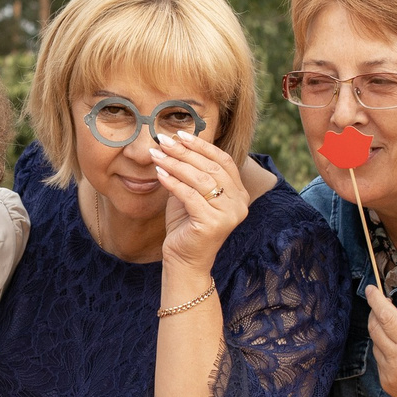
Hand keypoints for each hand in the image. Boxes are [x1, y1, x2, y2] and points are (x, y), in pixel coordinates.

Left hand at [152, 131, 248, 281]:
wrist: (184, 261)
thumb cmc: (186, 226)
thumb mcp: (190, 194)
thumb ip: (190, 172)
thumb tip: (174, 143)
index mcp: (239, 193)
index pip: (223, 161)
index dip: (202, 146)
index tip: (180, 135)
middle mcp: (240, 203)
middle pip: (211, 168)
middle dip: (185, 152)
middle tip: (164, 141)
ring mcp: (229, 214)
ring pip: (201, 179)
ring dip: (176, 164)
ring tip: (157, 154)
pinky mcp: (213, 223)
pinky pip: (190, 196)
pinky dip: (172, 182)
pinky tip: (159, 174)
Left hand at [362, 285, 396, 396]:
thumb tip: (395, 313)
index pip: (387, 317)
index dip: (375, 300)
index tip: (370, 288)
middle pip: (375, 329)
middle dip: (375, 314)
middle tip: (383, 306)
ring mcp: (390, 376)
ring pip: (376, 345)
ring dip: (383, 334)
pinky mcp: (388, 386)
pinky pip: (381, 361)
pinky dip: (387, 352)